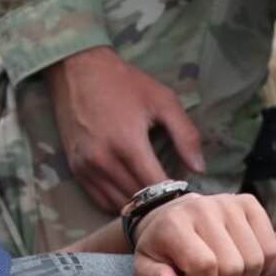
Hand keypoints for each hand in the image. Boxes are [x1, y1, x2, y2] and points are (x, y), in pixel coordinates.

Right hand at [46, 46, 204, 213]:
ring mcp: (86, 167)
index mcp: (127, 143)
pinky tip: (132, 193)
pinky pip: (100, 200)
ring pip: (119, 205)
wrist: (76, 69)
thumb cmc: (123, 82)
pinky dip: (119, 203)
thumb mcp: (162, 99)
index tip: (187, 192)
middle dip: (159, 202)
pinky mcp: (75, 169)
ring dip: (139, 205)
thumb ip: (185, 134)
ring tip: (155, 197)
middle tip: (174, 195)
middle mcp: (103, 160)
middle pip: (138, 199)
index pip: (156, 186)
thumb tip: (199, 168)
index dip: (175, 194)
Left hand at [131, 193, 275, 275]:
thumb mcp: (145, 268)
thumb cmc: (160, 251)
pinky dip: (261, 265)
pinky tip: (241, 261)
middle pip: (233, 266)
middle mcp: (202, 206)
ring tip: (224, 271)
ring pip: (256, 260)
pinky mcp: (248, 203)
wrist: (171, 217)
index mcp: (174, 223)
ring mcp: (228, 202)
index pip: (205, 266)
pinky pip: (271, 248)